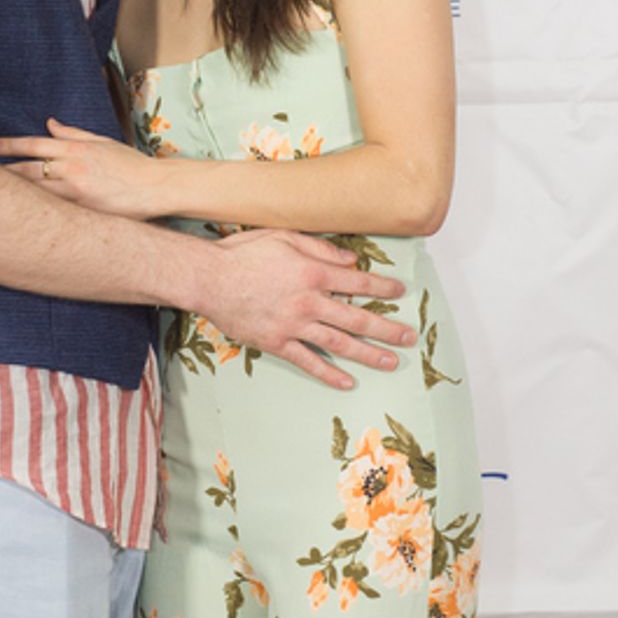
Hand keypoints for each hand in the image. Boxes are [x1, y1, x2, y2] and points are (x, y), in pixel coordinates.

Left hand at [0, 118, 165, 218]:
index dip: (10, 145)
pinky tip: (19, 215)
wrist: (156, 187)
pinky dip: (36, 210)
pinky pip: (53, 210)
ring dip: (13, 192)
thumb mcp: (102, 142)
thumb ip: (73, 134)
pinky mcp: (83, 210)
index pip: (34, 144)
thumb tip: (50, 124)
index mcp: (76, 148)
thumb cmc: (131, 164)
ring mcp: (76, 191)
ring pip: (36, 191)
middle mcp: (72, 168)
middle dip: (2, 170)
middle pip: (28, 169)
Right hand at [202, 230, 415, 388]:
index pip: (359, 283)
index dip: (383, 287)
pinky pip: (307, 361)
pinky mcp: (277, 343)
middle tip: (409, 337)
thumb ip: (320, 248)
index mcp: (314, 272)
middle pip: (357, 318)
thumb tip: (351, 260)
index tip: (400, 293)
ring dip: (368, 354)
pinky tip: (347, 382)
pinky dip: (328, 373)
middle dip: (387, 328)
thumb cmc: (243, 253)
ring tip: (391, 362)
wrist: (208, 279)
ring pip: (339, 343)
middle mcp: (309, 302)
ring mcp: (294, 325)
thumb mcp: (284, 236)